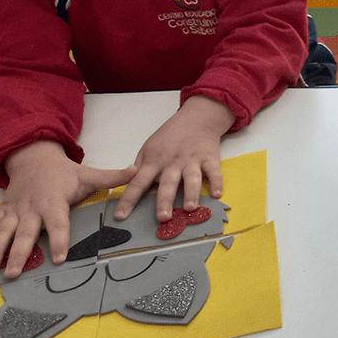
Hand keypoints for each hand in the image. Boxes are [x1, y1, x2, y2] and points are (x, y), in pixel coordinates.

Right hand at [0, 140, 134, 277]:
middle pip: (26, 232)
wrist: (36, 157)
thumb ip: (112, 178)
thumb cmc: (64, 172)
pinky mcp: (4, 208)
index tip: (60, 258)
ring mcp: (16, 209)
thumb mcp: (88, 174)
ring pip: (4, 230)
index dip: (60, 239)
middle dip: (20, 252)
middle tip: (15, 272)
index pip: (58, 223)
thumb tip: (137, 171)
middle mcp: (33, 208)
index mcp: (54, 202)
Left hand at [113, 96, 234, 222]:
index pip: (138, 182)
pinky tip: (217, 194)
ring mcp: (192, 160)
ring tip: (190, 208)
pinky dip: (217, 182)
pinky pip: (214, 171)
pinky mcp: (209, 158)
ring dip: (191, 193)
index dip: (129, 199)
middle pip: (167, 183)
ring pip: (191, 178)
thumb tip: (128, 186)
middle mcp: (172, 162)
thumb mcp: (148, 148)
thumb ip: (140, 168)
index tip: (120, 216)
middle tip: (162, 218)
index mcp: (154, 161)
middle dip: (164, 201)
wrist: (196, 119)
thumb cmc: (169, 137)